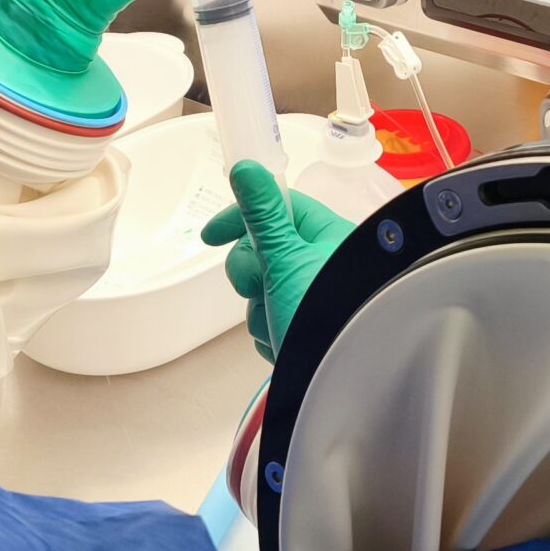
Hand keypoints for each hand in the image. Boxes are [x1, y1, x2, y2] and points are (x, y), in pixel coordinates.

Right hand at [202, 160, 352, 359]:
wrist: (337, 382)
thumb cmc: (324, 315)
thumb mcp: (286, 258)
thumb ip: (262, 214)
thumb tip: (247, 168)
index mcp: (330, 237)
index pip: (277, 208)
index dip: (241, 219)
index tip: (212, 235)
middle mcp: (325, 264)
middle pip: (264, 252)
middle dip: (252, 275)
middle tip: (260, 287)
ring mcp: (314, 298)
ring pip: (264, 290)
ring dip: (260, 308)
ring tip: (278, 323)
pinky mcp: (304, 328)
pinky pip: (269, 319)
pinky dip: (269, 331)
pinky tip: (281, 342)